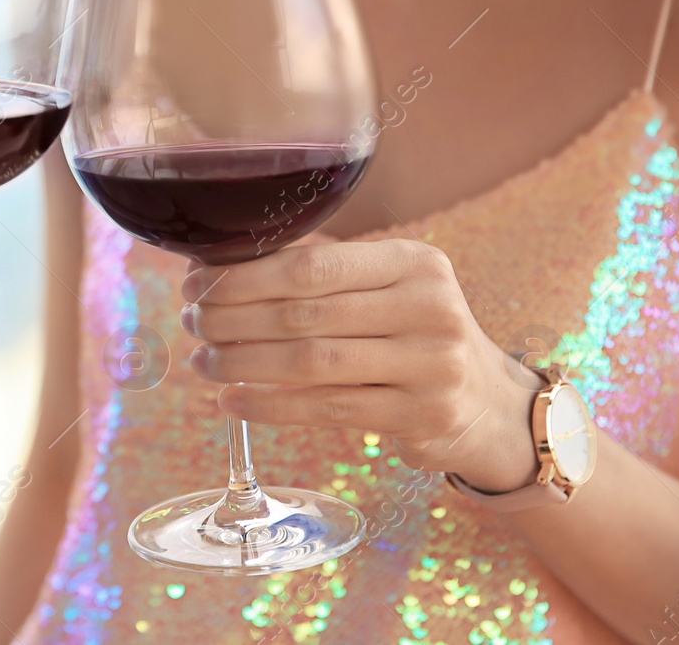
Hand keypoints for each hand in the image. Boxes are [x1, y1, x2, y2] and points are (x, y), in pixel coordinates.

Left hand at [180, 238, 545, 492]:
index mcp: (413, 262)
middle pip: (304, 314)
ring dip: (242, 363)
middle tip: (191, 323)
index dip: (243, 277)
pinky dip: (269, 405)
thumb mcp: (386, 288)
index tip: (196, 285)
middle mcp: (429, 308)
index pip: (311, 265)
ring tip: (203, 363)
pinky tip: (232, 400)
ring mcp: (430, 364)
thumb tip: (218, 264)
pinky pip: (326, 409)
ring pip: (310, 363)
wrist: (487, 403)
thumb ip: (319, 271)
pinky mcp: (422, 416)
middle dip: (232, 319)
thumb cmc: (410, 332)